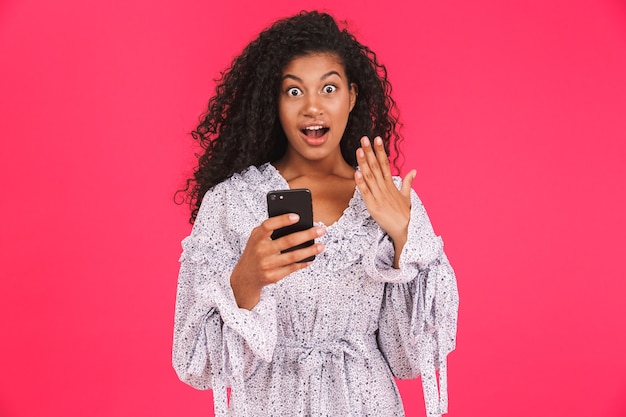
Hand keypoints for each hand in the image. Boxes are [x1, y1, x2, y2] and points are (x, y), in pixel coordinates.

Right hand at [230, 213, 324, 309]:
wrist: (245, 276)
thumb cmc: (255, 251)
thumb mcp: (257, 237)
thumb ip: (271, 229)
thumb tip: (297, 222)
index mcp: (257, 237)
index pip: (269, 225)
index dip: (282, 220)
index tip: (297, 216)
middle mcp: (261, 251)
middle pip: (287, 241)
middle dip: (307, 235)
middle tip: (321, 230)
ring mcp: (267, 265)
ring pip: (293, 256)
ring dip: (310, 250)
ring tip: (321, 246)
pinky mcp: (273, 276)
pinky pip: (292, 268)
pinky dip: (304, 263)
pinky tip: (311, 258)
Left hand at [355, 136, 415, 265]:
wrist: (404, 230)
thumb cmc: (405, 214)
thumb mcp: (407, 196)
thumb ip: (408, 182)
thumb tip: (414, 170)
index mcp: (391, 184)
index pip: (385, 163)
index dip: (380, 151)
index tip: (377, 139)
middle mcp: (384, 188)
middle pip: (376, 166)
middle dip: (370, 152)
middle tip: (364, 139)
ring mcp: (378, 196)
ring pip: (369, 176)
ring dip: (364, 163)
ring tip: (359, 150)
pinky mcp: (373, 206)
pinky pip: (365, 193)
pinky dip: (361, 183)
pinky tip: (356, 173)